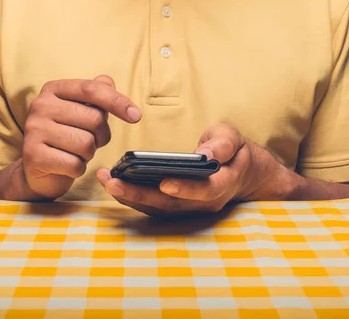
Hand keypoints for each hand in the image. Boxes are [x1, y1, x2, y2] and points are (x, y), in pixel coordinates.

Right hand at [22, 75, 141, 198]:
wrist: (36, 168)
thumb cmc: (65, 135)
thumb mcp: (81, 111)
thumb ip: (96, 94)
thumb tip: (108, 82)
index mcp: (53, 89)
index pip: (91, 89)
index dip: (117, 101)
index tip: (136, 115)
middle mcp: (40, 106)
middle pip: (94, 119)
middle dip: (101, 135)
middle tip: (90, 141)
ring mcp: (34, 130)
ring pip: (86, 144)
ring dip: (88, 153)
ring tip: (75, 152)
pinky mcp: (33, 156)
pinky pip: (74, 164)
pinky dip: (78, 168)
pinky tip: (67, 165)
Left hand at [96, 123, 292, 215]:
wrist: (242, 173)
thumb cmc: (234, 151)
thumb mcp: (233, 139)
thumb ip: (222, 145)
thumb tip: (206, 155)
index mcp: (223, 184)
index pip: (205, 190)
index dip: (185, 189)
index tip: (164, 182)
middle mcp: (205, 202)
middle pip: (171, 204)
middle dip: (139, 195)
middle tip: (112, 182)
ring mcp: (190, 208)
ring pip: (158, 208)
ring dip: (130, 197)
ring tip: (106, 180)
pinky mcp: (177, 207)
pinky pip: (153, 206)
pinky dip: (133, 197)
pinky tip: (114, 184)